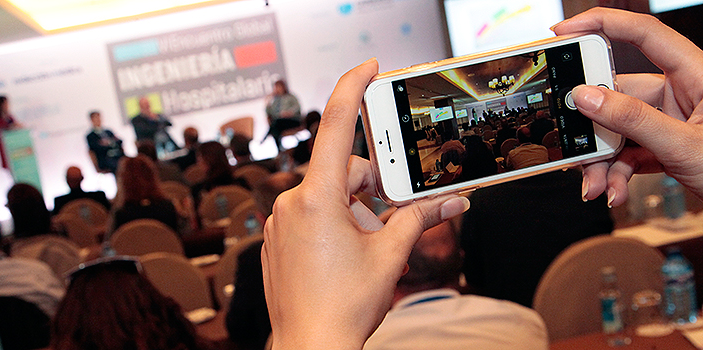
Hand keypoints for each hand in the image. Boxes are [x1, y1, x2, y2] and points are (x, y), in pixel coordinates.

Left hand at [261, 58, 469, 349]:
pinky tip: (346, 255)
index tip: (369, 68)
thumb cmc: (344, 305)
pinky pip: (310, 215)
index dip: (352, 88)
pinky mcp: (277, 239)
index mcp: (316, 198)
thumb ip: (420, 219)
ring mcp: (280, 222)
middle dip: (370, 188)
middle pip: (341, 171)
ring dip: (353, 210)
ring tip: (369, 248)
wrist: (310, 346)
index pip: (333, 125)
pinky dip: (333, 224)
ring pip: (326, 196)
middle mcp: (291, 203)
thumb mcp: (390, 255)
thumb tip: (453, 201)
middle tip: (390, 218)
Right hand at [552, 7, 702, 206]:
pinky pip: (626, 153)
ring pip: (616, 130)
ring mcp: (669, 122)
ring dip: (601, 160)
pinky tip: (613, 189)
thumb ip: (634, 120)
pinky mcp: (662, 147)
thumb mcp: (684, 145)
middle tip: (574, 137)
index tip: (565, 32)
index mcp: (695, 75)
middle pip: (618, 94)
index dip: (603, 23)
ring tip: (596, 183)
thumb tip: (587, 97)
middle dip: (593, 124)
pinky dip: (614, 172)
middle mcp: (680, 94)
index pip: (645, 33)